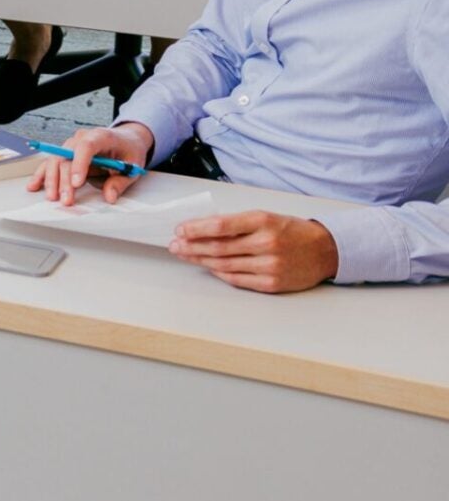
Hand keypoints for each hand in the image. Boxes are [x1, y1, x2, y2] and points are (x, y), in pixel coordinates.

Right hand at [27, 122, 154, 204]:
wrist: (126, 139)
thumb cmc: (129, 150)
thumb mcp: (133, 166)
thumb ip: (120, 181)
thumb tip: (109, 196)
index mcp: (101, 136)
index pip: (86, 146)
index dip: (79, 164)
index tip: (77, 183)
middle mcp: (82, 137)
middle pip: (66, 156)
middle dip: (64, 180)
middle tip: (67, 199)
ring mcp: (71, 145)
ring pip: (55, 160)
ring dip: (52, 180)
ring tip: (53, 197)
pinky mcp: (66, 153)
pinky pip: (51, 162)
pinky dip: (42, 175)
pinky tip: (34, 185)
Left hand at [169, 211, 339, 292]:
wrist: (325, 251)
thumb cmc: (292, 231)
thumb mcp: (265, 217)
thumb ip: (237, 223)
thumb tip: (202, 228)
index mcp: (263, 221)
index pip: (220, 226)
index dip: (195, 229)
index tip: (179, 230)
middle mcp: (266, 243)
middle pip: (218, 247)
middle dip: (191, 246)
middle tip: (174, 245)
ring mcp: (269, 265)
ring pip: (224, 264)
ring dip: (200, 259)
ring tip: (184, 255)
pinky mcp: (271, 283)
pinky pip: (236, 279)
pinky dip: (219, 273)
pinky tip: (208, 266)